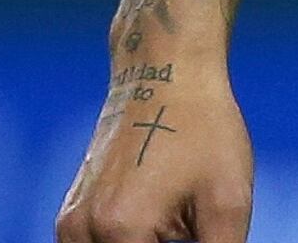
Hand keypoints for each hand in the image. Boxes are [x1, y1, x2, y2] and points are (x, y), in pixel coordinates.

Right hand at [56, 59, 253, 242]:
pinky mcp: (70, 215)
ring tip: (176, 225)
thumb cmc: (203, 129)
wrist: (164, 71)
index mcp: (122, 232)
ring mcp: (70, 224)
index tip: (191, 239)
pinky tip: (159, 229)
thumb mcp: (228, 200)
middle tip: (186, 230)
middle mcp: (82, 231)